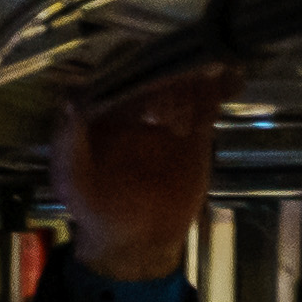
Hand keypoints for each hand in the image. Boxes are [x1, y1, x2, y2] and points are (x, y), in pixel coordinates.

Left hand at [53, 63, 233, 296]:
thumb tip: (71, 99)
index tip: (147, 58)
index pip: (117, 73)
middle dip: (170, 65)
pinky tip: (232, 80)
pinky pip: (207, 105)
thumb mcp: (72, 180)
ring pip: (183, 82)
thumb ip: (68, 143)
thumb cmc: (94, 210)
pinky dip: (219, 90)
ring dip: (197, 71)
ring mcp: (167, 116)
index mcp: (103, 109)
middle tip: (187, 64)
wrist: (135, 243)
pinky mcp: (194, 132)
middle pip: (155, 72)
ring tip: (213, 67)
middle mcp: (135, 105)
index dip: (131, 62)